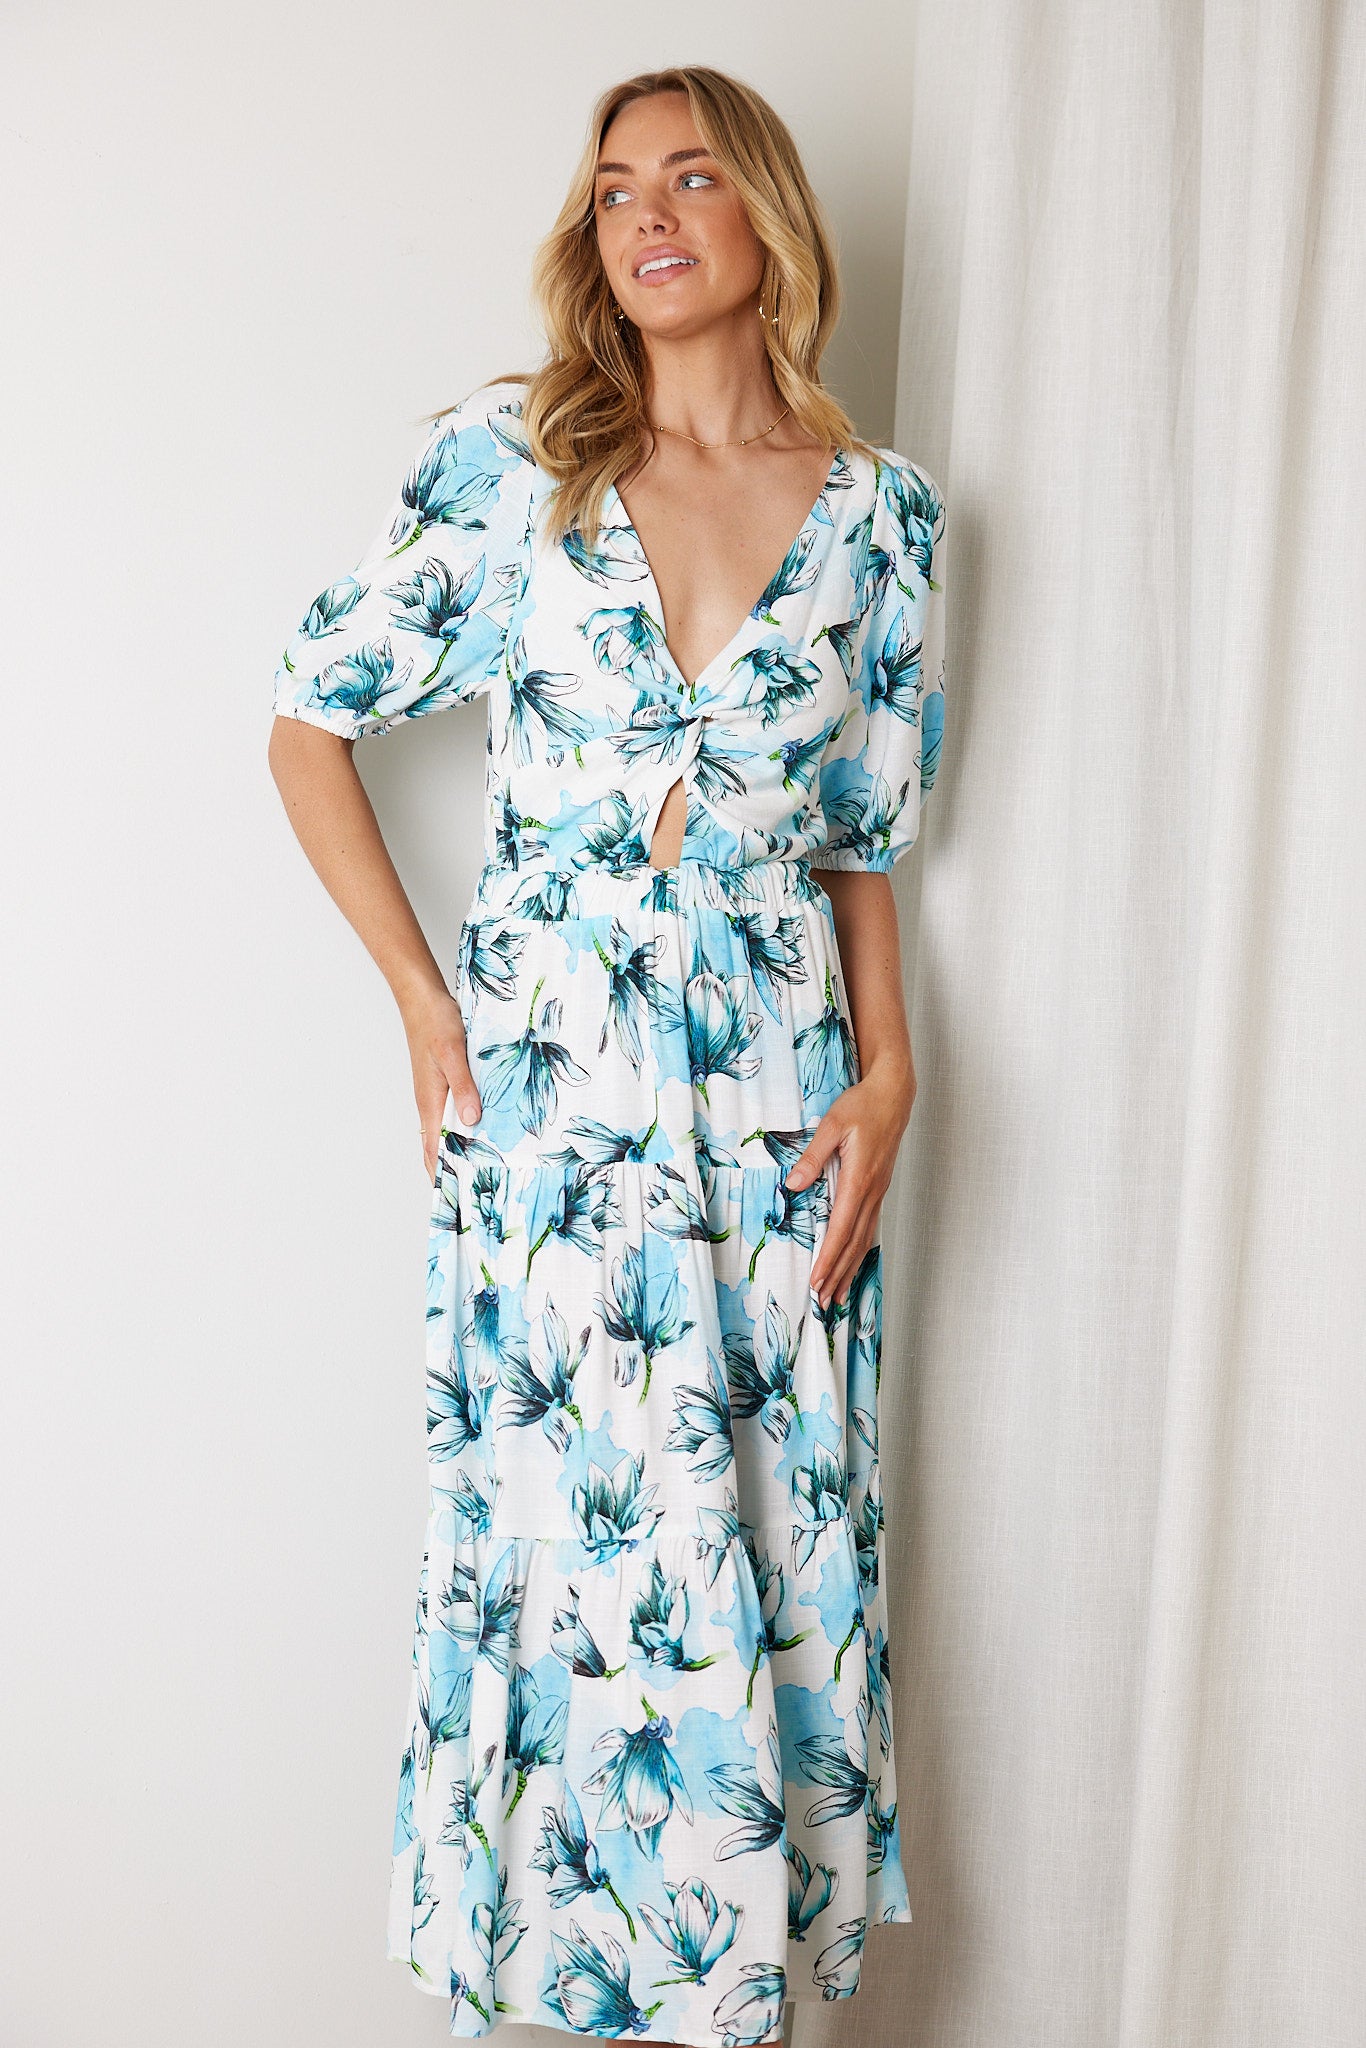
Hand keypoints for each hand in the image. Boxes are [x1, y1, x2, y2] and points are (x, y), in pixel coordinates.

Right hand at [401, 984, 481, 1181]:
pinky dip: (467, 1126)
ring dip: (462, 1148)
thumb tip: (471, 1121)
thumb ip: (463, 1087)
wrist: (423, 998)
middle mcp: (431, 1103)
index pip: (432, 1151)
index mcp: (430, 1102)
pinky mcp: (445, 1082)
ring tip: (486, 1167)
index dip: (441, 1176)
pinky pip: (455, 1112)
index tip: (455, 1200)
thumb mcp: (453, 1054)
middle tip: (478, 1191)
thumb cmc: (435, 1023)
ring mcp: (437, 1094)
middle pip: (439, 1146)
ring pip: (447, 1130)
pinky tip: (485, 1127)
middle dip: (455, 1169)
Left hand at [784, 1061, 915, 1307]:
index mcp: (859, 1179)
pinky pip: (869, 1226)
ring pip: (864, 1238)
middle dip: (839, 1273)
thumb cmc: (862, 1105)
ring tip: (839, 1293)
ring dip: (850, 1266)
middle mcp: (872, 1191)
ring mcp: (878, 1191)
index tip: (818, 1280)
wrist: (893, 1093)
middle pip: (855, 1242)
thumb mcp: (832, 1124)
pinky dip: (860, 1248)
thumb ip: (813, 1155)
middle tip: (825, 1300)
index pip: (841, 1228)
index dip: (829, 1257)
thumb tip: (794, 1183)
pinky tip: (853, 1259)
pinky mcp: (878, 1187)